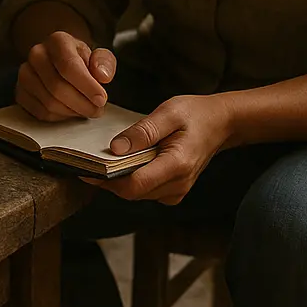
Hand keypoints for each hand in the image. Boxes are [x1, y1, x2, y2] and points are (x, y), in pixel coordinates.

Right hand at [16, 31, 115, 120]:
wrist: (60, 62)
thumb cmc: (81, 61)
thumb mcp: (99, 56)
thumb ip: (105, 63)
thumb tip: (102, 76)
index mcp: (57, 41)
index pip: (69, 66)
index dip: (86, 86)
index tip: (101, 99)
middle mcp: (37, 54)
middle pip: (57, 87)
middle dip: (82, 104)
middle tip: (97, 110)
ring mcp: (25, 73)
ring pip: (49, 103)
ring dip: (72, 112)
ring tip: (85, 109)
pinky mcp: (20, 92)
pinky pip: (40, 112)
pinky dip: (59, 117)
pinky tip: (70, 110)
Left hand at [88, 94, 233, 204]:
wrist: (220, 124)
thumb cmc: (195, 114)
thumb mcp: (168, 113)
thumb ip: (142, 131)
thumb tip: (115, 148)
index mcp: (176, 165)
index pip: (134, 185)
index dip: (107, 180)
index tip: (86, 167)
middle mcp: (178, 184)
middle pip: (132, 192)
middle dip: (108, 180)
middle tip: (88, 161)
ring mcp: (177, 191)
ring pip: (137, 194)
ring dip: (118, 180)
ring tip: (103, 160)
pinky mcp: (174, 190)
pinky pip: (145, 191)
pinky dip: (131, 179)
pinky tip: (123, 162)